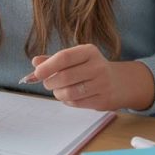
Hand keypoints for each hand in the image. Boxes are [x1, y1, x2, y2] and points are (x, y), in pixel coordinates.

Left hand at [30, 44, 154, 110]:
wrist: (119, 82)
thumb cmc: (90, 68)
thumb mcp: (75, 58)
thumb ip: (54, 60)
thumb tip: (35, 62)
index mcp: (89, 51)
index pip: (64, 57)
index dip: (48, 66)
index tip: (37, 73)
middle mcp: (98, 66)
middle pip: (65, 77)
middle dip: (50, 82)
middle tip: (47, 83)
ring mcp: (102, 84)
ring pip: (70, 92)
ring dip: (58, 93)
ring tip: (58, 90)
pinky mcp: (103, 100)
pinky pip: (77, 103)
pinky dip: (67, 101)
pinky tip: (70, 96)